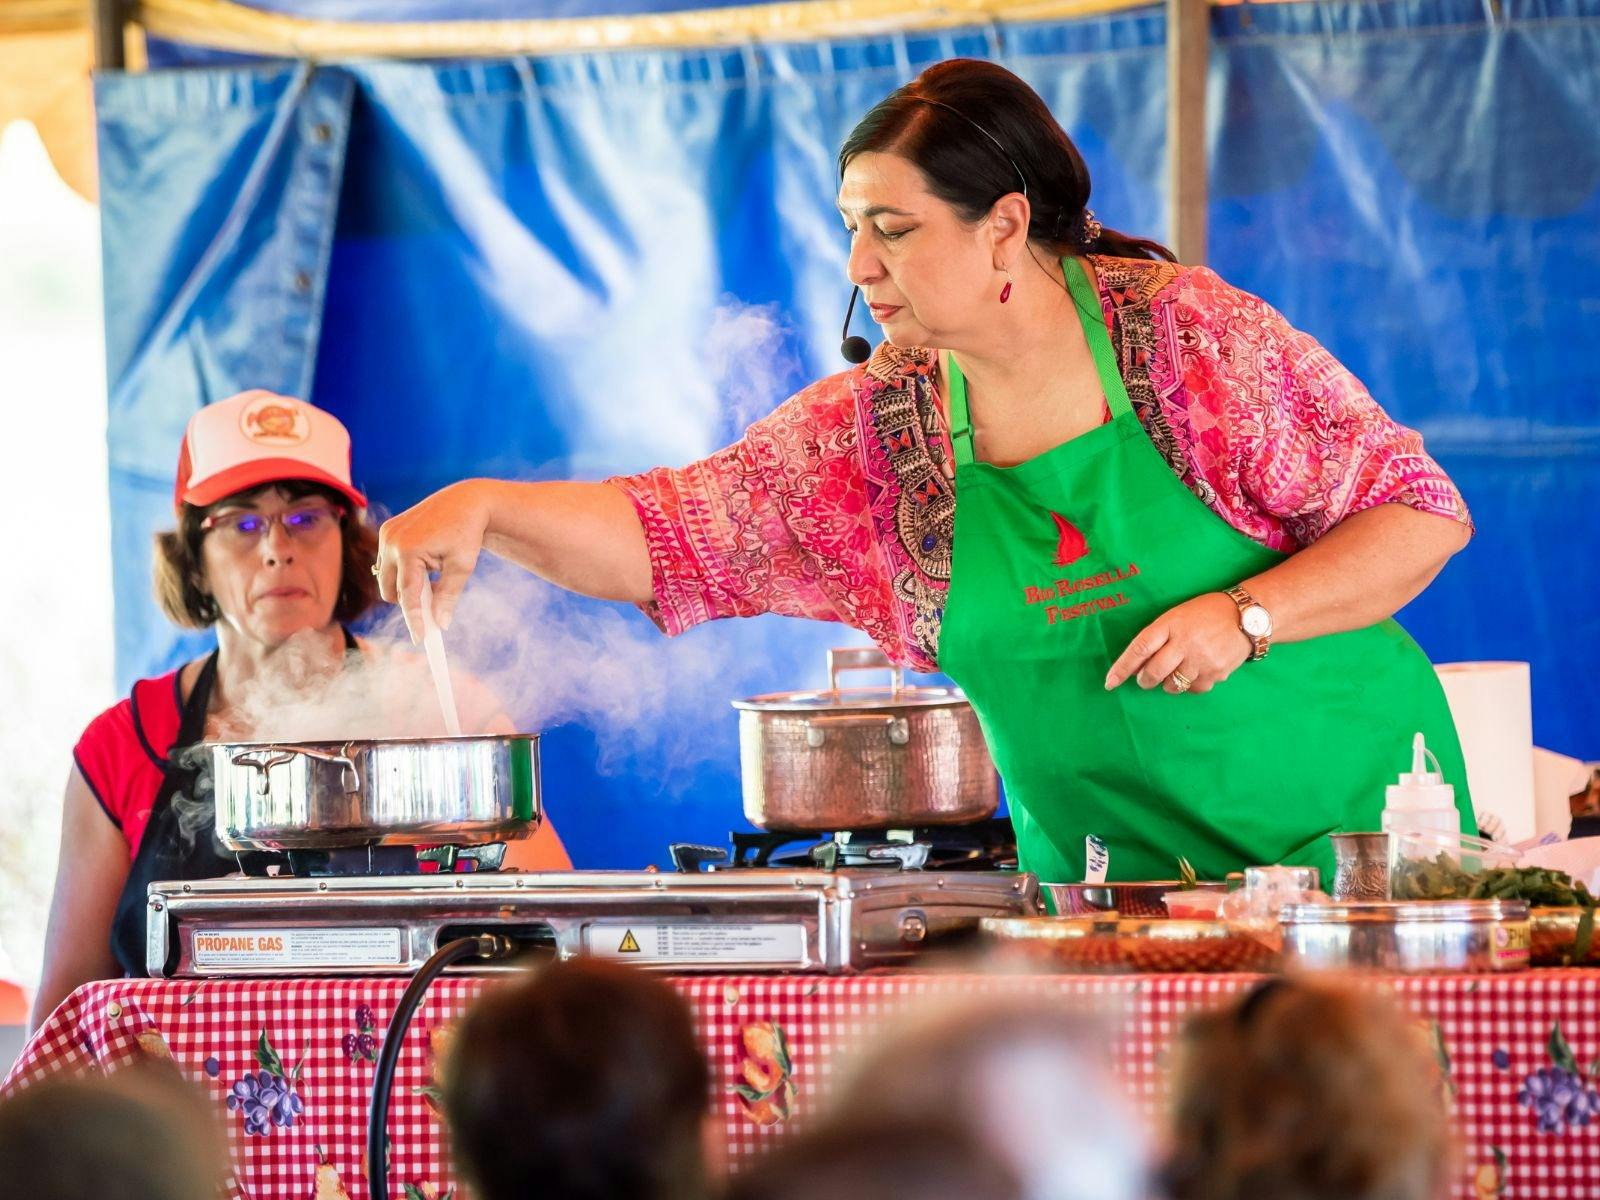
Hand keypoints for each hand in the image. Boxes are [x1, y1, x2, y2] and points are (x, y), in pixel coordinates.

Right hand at [375, 480, 491, 642]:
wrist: (466, 502)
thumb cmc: (467, 534)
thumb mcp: (462, 567)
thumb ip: (448, 596)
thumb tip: (441, 625)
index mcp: (409, 550)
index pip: (408, 596)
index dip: (414, 620)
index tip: (421, 639)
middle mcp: (391, 541)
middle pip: (391, 589)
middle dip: (408, 601)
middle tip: (431, 607)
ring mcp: (386, 534)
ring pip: (386, 577)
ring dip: (405, 584)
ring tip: (433, 575)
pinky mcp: (386, 530)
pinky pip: (388, 561)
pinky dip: (403, 569)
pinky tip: (426, 563)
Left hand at [1104, 592, 1251, 694]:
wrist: (1247, 617)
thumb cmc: (1205, 614)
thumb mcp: (1177, 616)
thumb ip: (1156, 638)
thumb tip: (1136, 667)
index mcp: (1171, 624)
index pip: (1140, 648)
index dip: (1122, 667)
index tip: (1109, 683)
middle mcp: (1185, 643)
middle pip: (1154, 673)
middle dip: (1145, 680)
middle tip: (1145, 679)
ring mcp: (1202, 660)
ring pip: (1173, 686)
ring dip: (1168, 683)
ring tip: (1177, 669)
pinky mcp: (1216, 674)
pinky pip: (1193, 689)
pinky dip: (1189, 685)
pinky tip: (1196, 670)